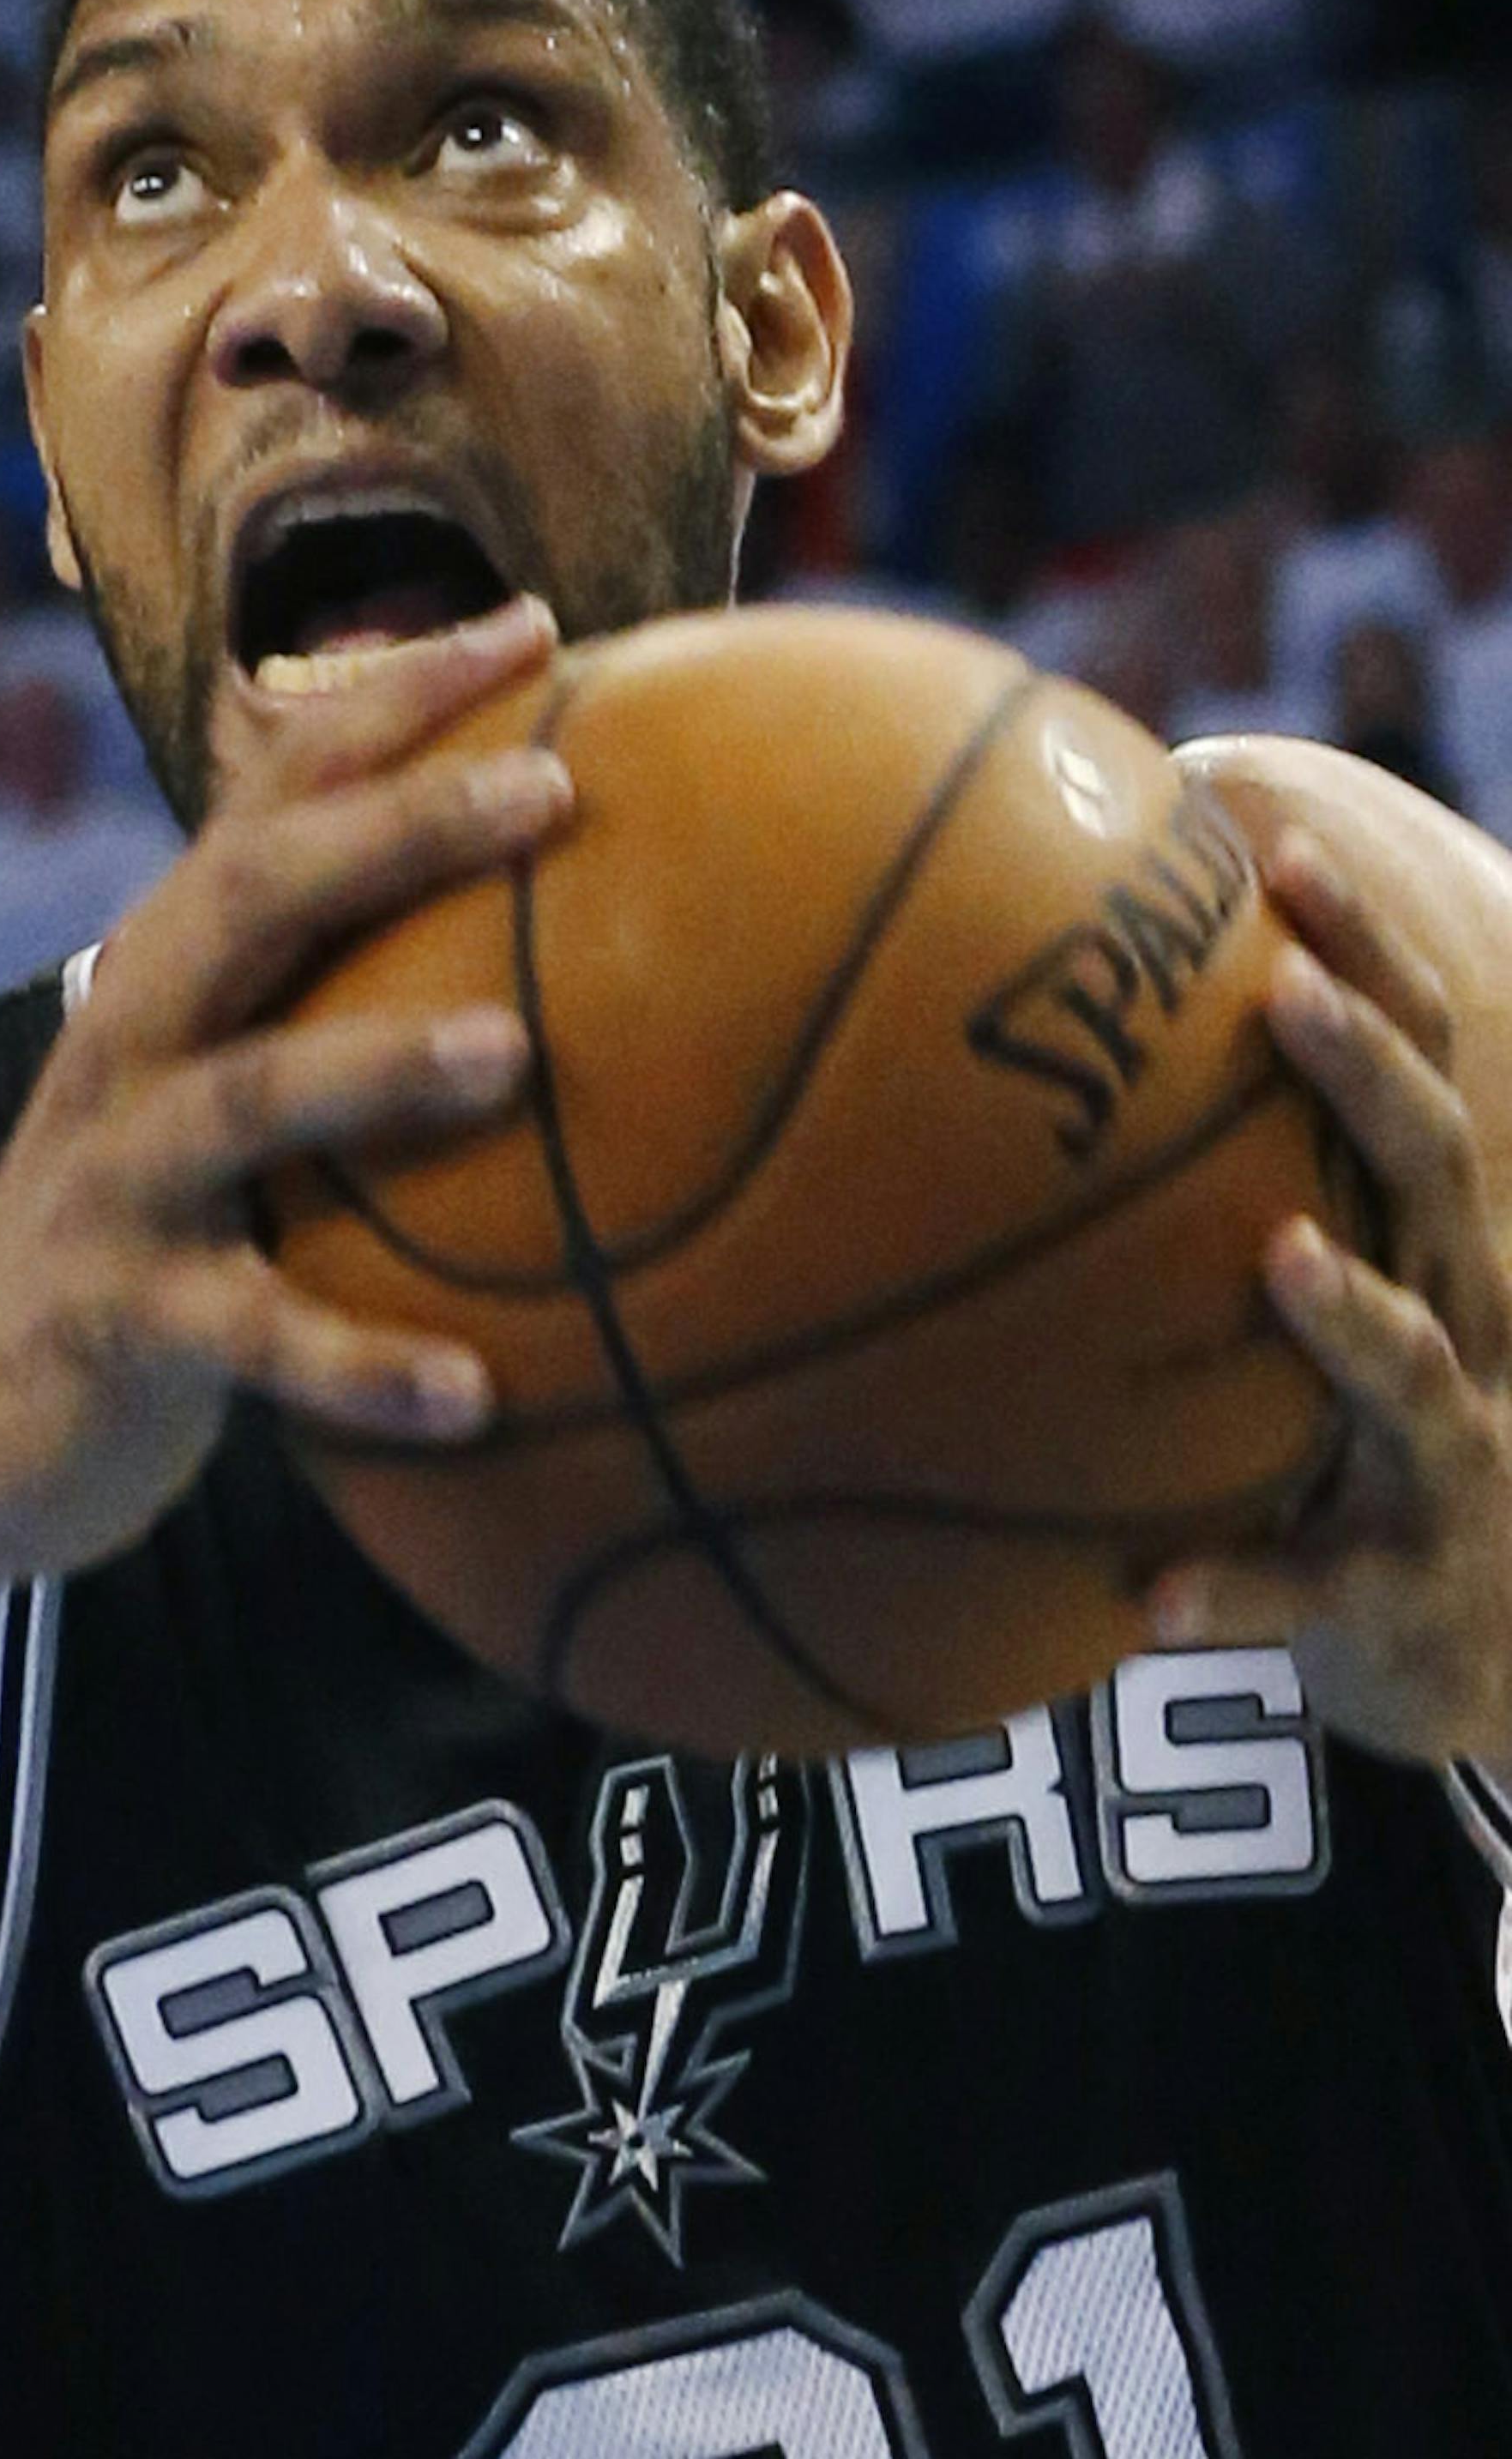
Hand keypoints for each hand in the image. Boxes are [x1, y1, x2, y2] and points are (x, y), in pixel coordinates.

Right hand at [0, 595, 569, 1587]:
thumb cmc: (143, 1235)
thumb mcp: (220, 1097)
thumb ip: (335, 1013)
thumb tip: (564, 975)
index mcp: (174, 971)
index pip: (282, 796)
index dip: (397, 700)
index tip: (535, 626)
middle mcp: (137, 1043)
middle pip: (254, 895)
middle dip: (398, 825)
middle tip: (552, 786)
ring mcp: (119, 1178)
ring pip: (244, 1098)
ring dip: (376, 1067)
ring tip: (513, 1056)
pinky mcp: (120, 1322)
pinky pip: (255, 1340)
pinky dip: (361, 1365)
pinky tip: (478, 1396)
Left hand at [1144, 828, 1511, 1761]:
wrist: (1458, 1645)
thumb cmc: (1349, 1432)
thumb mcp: (1315, 1290)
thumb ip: (1213, 1182)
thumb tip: (1026, 1053)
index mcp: (1424, 1238)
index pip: (1413, 1061)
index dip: (1364, 947)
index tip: (1273, 840)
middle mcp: (1454, 1322)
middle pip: (1438, 1172)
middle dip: (1370, 1077)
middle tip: (1285, 992)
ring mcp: (1439, 1462)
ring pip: (1414, 1374)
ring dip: (1354, 1313)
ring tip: (1285, 1257)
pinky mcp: (1393, 1593)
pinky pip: (1308, 1591)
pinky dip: (1239, 1586)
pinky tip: (1151, 1593)